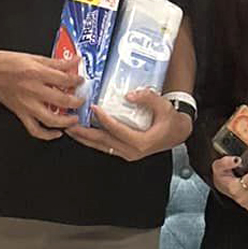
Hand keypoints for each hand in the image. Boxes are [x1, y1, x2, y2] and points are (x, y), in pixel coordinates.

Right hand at [0, 49, 82, 139]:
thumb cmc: (8, 62)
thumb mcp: (34, 57)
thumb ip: (56, 62)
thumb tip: (73, 60)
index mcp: (37, 73)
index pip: (64, 80)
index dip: (77, 81)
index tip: (81, 81)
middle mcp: (33, 90)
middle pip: (62, 101)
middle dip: (76, 101)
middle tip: (81, 100)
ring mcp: (26, 104)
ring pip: (51, 120)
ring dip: (66, 121)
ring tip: (74, 118)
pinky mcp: (20, 113)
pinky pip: (35, 130)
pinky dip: (47, 135)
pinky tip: (57, 132)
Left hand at [66, 90, 191, 161]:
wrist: (178, 133)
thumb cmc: (171, 121)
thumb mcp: (163, 106)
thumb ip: (147, 98)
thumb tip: (129, 95)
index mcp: (141, 142)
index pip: (117, 130)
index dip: (104, 119)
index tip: (93, 107)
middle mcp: (132, 151)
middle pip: (102, 142)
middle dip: (84, 133)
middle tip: (69, 123)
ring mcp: (127, 153)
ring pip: (101, 146)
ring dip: (84, 138)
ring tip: (70, 129)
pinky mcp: (124, 151)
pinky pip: (104, 146)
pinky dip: (92, 139)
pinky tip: (83, 132)